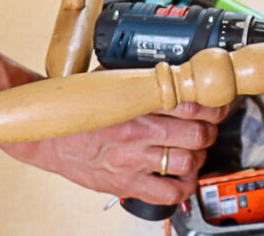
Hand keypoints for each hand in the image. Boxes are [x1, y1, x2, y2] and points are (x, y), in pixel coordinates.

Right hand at [2, 101, 225, 205]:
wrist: (47, 138)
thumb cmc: (78, 109)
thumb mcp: (110, 82)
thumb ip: (140, 79)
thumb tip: (172, 70)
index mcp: (135, 102)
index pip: (190, 102)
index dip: (213, 105)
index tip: (217, 104)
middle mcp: (137, 132)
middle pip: (197, 134)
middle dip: (209, 131)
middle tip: (206, 128)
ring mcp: (133, 160)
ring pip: (189, 162)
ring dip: (199, 157)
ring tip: (194, 151)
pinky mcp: (126, 184)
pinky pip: (168, 193)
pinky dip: (184, 187)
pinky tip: (184, 177)